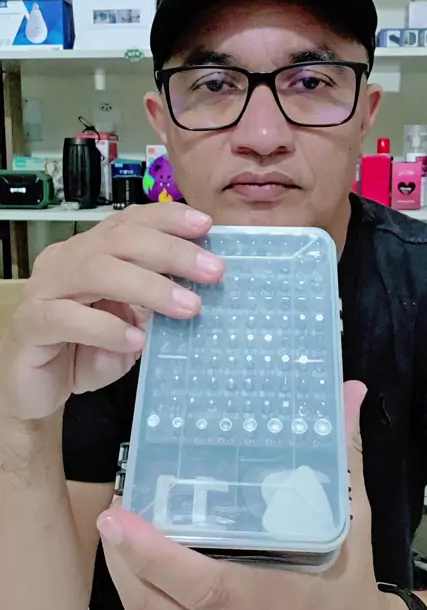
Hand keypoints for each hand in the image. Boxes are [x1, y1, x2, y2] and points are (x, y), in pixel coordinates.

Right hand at [0, 204, 223, 420]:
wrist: (39, 390)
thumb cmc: (88, 350)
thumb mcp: (132, 322)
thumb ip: (156, 302)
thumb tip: (202, 287)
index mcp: (90, 250)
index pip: (129, 221)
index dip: (167, 218)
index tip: (205, 225)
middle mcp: (65, 260)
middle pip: (119, 239)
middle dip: (171, 251)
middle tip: (213, 270)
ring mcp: (43, 289)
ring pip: (96, 271)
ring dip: (149, 286)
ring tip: (188, 307)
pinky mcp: (30, 324)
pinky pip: (67, 317)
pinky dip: (106, 327)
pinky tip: (136, 341)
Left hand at [99, 382, 412, 609]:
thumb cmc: (350, 588)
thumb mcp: (353, 522)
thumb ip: (344, 457)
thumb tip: (351, 391)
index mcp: (281, 605)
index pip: (209, 588)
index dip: (157, 555)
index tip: (122, 516)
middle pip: (161, 605)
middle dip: (125, 556)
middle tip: (114, 506)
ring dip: (124, 569)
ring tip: (118, 519)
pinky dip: (138, 584)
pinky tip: (135, 548)